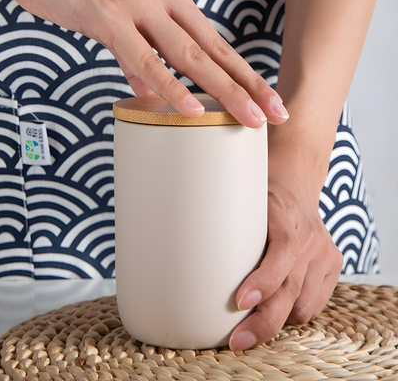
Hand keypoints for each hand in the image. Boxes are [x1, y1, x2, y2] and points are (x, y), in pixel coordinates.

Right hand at [0, 0, 287, 127]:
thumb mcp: (123, 21)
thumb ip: (140, 56)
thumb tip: (150, 89)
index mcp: (172, 0)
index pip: (218, 45)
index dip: (246, 75)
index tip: (269, 100)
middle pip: (216, 52)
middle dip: (250, 87)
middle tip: (276, 113)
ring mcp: (137, 6)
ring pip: (189, 56)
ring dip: (223, 91)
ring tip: (248, 118)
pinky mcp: (107, 16)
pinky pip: (143, 58)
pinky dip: (167, 85)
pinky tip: (188, 108)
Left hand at [229, 179, 342, 349]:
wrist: (295, 188)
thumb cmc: (261, 200)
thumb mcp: (243, 203)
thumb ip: (230, 228)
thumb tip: (196, 263)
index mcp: (284, 214)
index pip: (281, 251)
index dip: (263, 280)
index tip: (239, 302)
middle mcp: (310, 235)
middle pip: (291, 288)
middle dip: (264, 321)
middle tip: (238, 340)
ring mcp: (325, 252)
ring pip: (303, 304)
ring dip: (278, 319)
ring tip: (254, 323)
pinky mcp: (333, 266)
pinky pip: (314, 304)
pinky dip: (293, 313)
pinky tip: (276, 310)